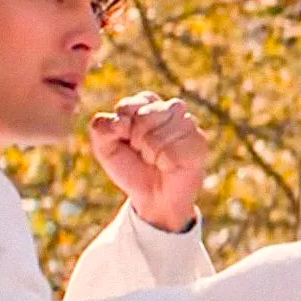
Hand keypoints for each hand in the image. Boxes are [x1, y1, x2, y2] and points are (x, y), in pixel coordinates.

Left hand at [88, 93, 209, 232]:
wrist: (153, 197)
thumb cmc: (131, 168)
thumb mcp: (104, 148)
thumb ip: (100, 127)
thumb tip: (121, 122)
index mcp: (147, 104)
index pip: (128, 106)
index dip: (122, 128)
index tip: (126, 141)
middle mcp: (170, 109)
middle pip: (145, 116)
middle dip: (137, 141)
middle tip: (143, 153)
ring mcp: (188, 124)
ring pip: (158, 136)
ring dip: (152, 154)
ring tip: (157, 160)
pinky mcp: (200, 142)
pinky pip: (173, 151)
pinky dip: (165, 164)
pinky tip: (169, 167)